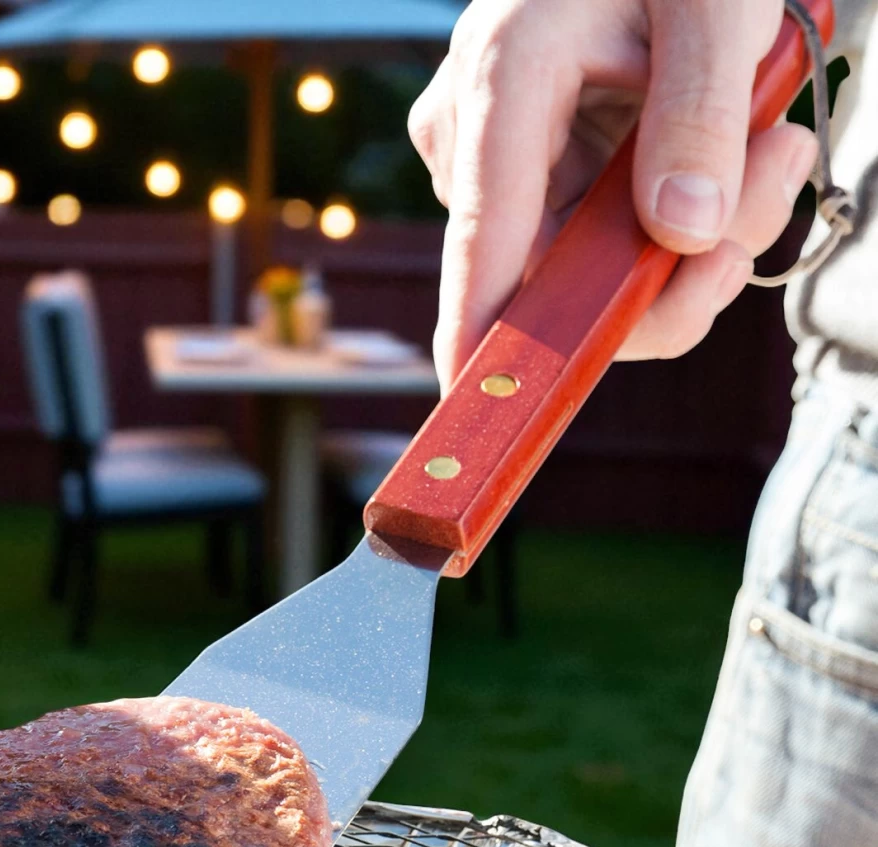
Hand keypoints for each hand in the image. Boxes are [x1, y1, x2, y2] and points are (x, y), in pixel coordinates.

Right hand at [409, 0, 818, 390]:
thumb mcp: (715, 3)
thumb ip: (702, 114)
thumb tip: (685, 237)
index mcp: (503, 83)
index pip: (486, 240)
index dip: (482, 334)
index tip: (477, 406)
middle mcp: (479, 139)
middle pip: (552, 279)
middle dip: (669, 276)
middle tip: (768, 188)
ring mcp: (498, 164)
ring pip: (581, 271)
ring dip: (686, 250)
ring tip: (767, 152)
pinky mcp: (528, 177)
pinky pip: (592, 246)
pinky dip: (667, 232)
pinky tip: (725, 163)